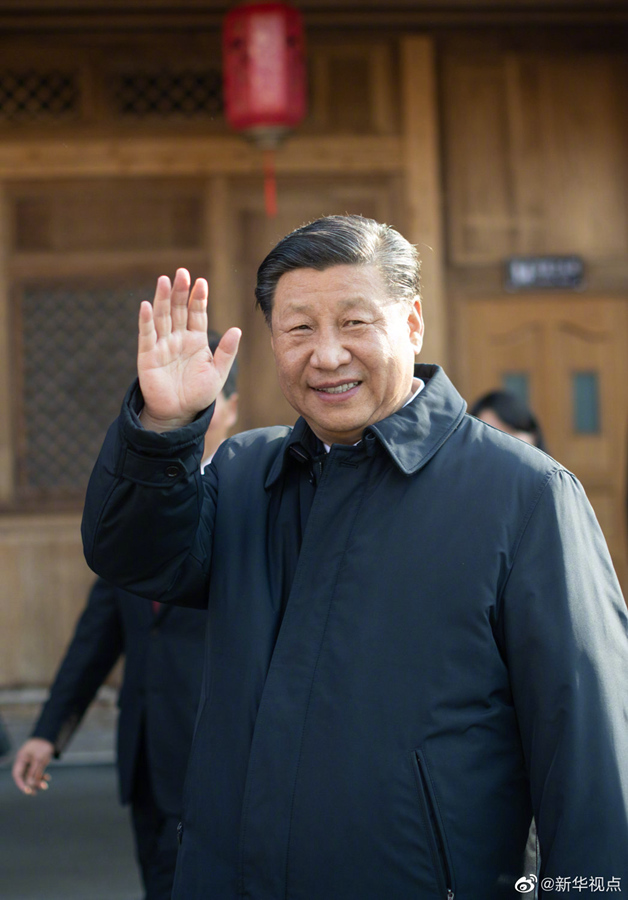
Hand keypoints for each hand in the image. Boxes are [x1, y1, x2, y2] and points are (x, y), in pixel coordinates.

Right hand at [12, 738, 53, 794]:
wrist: (50, 737)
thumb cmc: (43, 745)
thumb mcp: (39, 758)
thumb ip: (34, 772)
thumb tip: (30, 785)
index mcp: (21, 759)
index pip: (17, 774)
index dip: (21, 784)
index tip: (27, 791)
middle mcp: (24, 762)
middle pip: (24, 777)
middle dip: (31, 784)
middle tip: (37, 791)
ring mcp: (30, 763)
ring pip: (31, 777)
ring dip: (37, 782)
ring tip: (45, 786)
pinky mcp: (36, 764)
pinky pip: (37, 773)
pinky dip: (41, 776)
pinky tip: (47, 778)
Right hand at [138, 268, 240, 431]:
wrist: (179, 414)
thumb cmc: (198, 394)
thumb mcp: (217, 373)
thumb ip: (226, 352)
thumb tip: (237, 330)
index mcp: (196, 340)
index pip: (197, 314)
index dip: (199, 298)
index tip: (201, 282)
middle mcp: (178, 338)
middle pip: (179, 310)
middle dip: (180, 292)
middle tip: (182, 272)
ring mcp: (162, 345)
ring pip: (162, 317)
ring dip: (162, 299)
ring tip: (164, 281)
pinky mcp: (148, 356)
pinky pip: (146, 336)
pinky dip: (146, 321)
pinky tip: (146, 306)